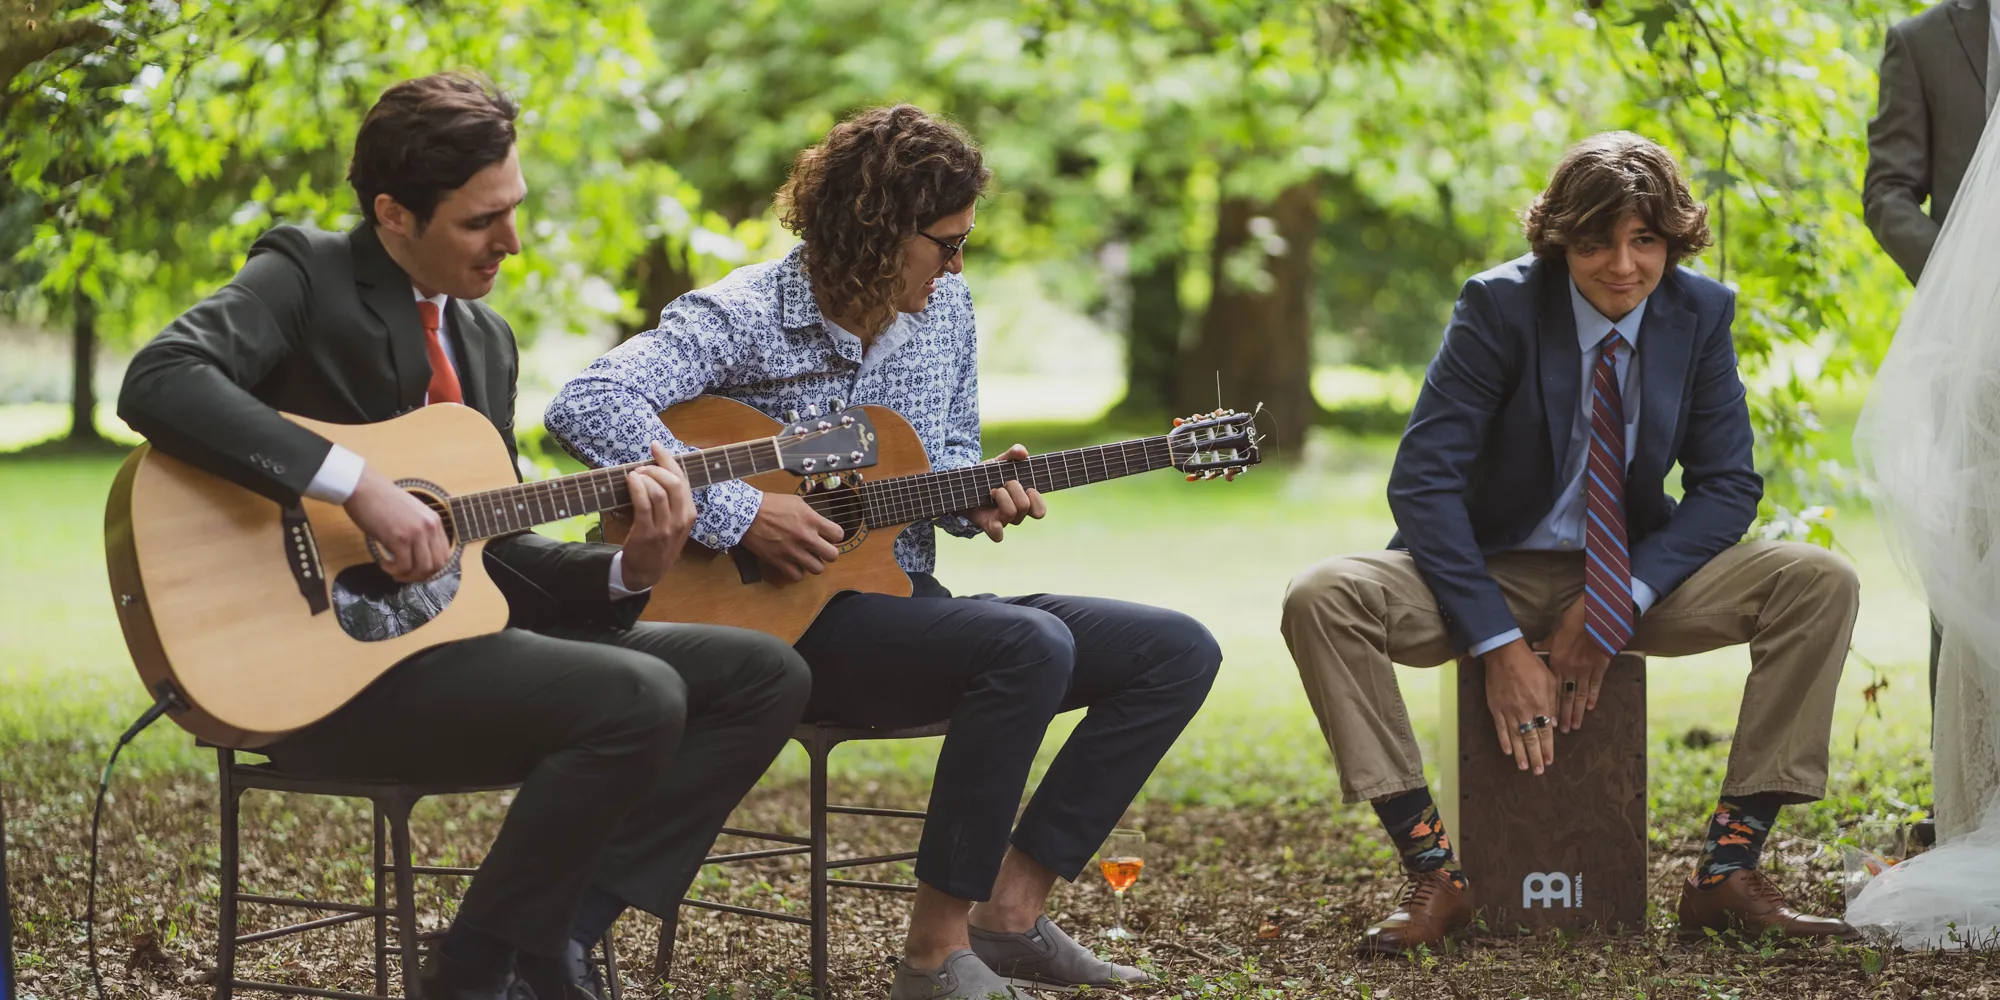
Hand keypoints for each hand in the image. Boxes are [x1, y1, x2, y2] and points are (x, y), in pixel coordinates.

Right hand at [345, 466, 448, 583]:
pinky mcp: (399, 538)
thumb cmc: (381, 501)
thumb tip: (419, 557)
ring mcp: (416, 532)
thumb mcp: (411, 514)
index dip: (431, 569)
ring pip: (421, 569)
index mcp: (434, 521)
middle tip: (404, 575)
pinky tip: (384, 564)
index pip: (444, 555)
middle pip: (437, 565)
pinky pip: (403, 566)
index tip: (416, 571)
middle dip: (420, 576)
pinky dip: (393, 570)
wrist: (363, 487)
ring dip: (406, 576)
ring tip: (392, 571)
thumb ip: (419, 532)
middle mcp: (429, 527)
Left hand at [615, 442, 696, 590]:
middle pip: (674, 483)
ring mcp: (665, 527)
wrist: (646, 572)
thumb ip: (673, 502)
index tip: (656, 447)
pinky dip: (637, 488)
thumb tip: (658, 471)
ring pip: (659, 492)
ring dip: (645, 477)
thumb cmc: (658, 544)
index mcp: (689, 514)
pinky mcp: (647, 532)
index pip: (683, 481)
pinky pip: (644, 504)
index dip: (669, 460)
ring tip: (634, 475)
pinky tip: (631, 481)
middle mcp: (681, 519)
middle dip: (657, 468)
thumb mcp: (675, 524)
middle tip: (642, 466)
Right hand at [742, 493, 844, 583]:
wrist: (746, 514)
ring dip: (813, 563)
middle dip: (827, 552)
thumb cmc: (771, 504)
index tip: (827, 536)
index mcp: (811, 520)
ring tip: (806, 557)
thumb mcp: (796, 502)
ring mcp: (793, 551)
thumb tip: (820, 524)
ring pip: (817, 569)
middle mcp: (806, 537)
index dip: (834, 536)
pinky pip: (797, 576)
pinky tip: (793, 564)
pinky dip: (796, 572)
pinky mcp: (779, 561)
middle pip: (832, 556)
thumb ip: (811, 515)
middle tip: (819, 549)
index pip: (838, 534)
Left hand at [965, 443, 1046, 541]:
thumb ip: (1012, 454)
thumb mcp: (999, 462)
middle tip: (1005, 482)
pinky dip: (997, 528)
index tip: (1028, 487)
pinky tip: (992, 516)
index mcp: (1022, 501)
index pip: (1039, 511)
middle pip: (1025, 507)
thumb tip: (1023, 452)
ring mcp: (1001, 520)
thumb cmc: (986, 475)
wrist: (963, 484)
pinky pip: (997, 535)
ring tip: (992, 490)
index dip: (1036, 499)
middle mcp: (1014, 514)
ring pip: (1011, 514)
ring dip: (1002, 496)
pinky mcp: (987, 524)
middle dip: (1015, 488)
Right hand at [1484, 639, 1557, 774]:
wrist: (1505, 654)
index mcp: (1541, 704)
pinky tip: (1508, 751)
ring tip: (1524, 767)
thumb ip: (1553, 702)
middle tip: (1538, 771)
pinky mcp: (1496, 708)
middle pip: (1531, 739)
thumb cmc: (1530, 664)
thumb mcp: (1549, 680)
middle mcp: (1526, 711)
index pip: (1545, 732)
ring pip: (1516, 737)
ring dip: (1520, 754)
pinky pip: (1500, 728)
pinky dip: (1504, 740)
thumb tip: (1553, 722)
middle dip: (1535, 756)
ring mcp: (1509, 711)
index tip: (1549, 760)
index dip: (1547, 748)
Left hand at [1537, 594, 1614, 732]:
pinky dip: (1593, 697)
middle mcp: (1570, 669)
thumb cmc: (1575, 619)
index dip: (1550, 704)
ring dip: (1576, 712)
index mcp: (1557, 661)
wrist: (1597, 614)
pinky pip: (1596, 685)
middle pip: (1565, 696)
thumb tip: (1535, 646)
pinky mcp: (1601, 666)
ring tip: (1575, 726)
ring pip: (1580, 695)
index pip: (1552, 688)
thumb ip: (1547, 643)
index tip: (1548, 716)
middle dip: (1563, 715)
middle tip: (1563, 731)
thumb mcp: (1556, 630)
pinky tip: (1590, 708)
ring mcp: (1586, 669)